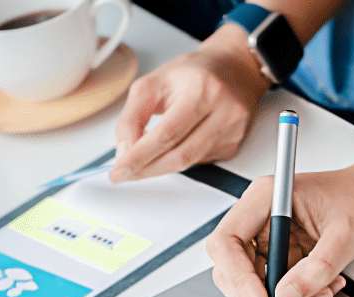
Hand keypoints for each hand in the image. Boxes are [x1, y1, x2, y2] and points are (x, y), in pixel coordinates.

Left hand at [109, 25, 268, 182]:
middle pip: (180, 155)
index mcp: (202, 89)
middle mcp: (224, 110)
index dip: (140, 156)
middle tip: (126, 172)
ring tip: (141, 163)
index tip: (120, 170)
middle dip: (147, 168)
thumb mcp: (153, 83)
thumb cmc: (191, 73)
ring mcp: (232, 130)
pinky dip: (177, 160)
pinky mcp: (233, 144)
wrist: (232, 68)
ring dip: (159, 168)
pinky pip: (199, 162)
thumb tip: (125, 151)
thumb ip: (133, 115)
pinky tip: (171, 148)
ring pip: (189, 163)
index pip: (167, 134)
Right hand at [205, 161, 353, 296]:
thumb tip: (285, 296)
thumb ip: (317, 267)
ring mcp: (272, 235)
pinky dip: (299, 296)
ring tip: (322, 294)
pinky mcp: (285, 251)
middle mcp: (262, 215)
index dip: (238, 279)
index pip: (228, 242)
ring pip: (256, 282)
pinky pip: (278, 285)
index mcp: (267, 197)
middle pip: (233, 267)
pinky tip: (325, 287)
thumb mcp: (348, 233)